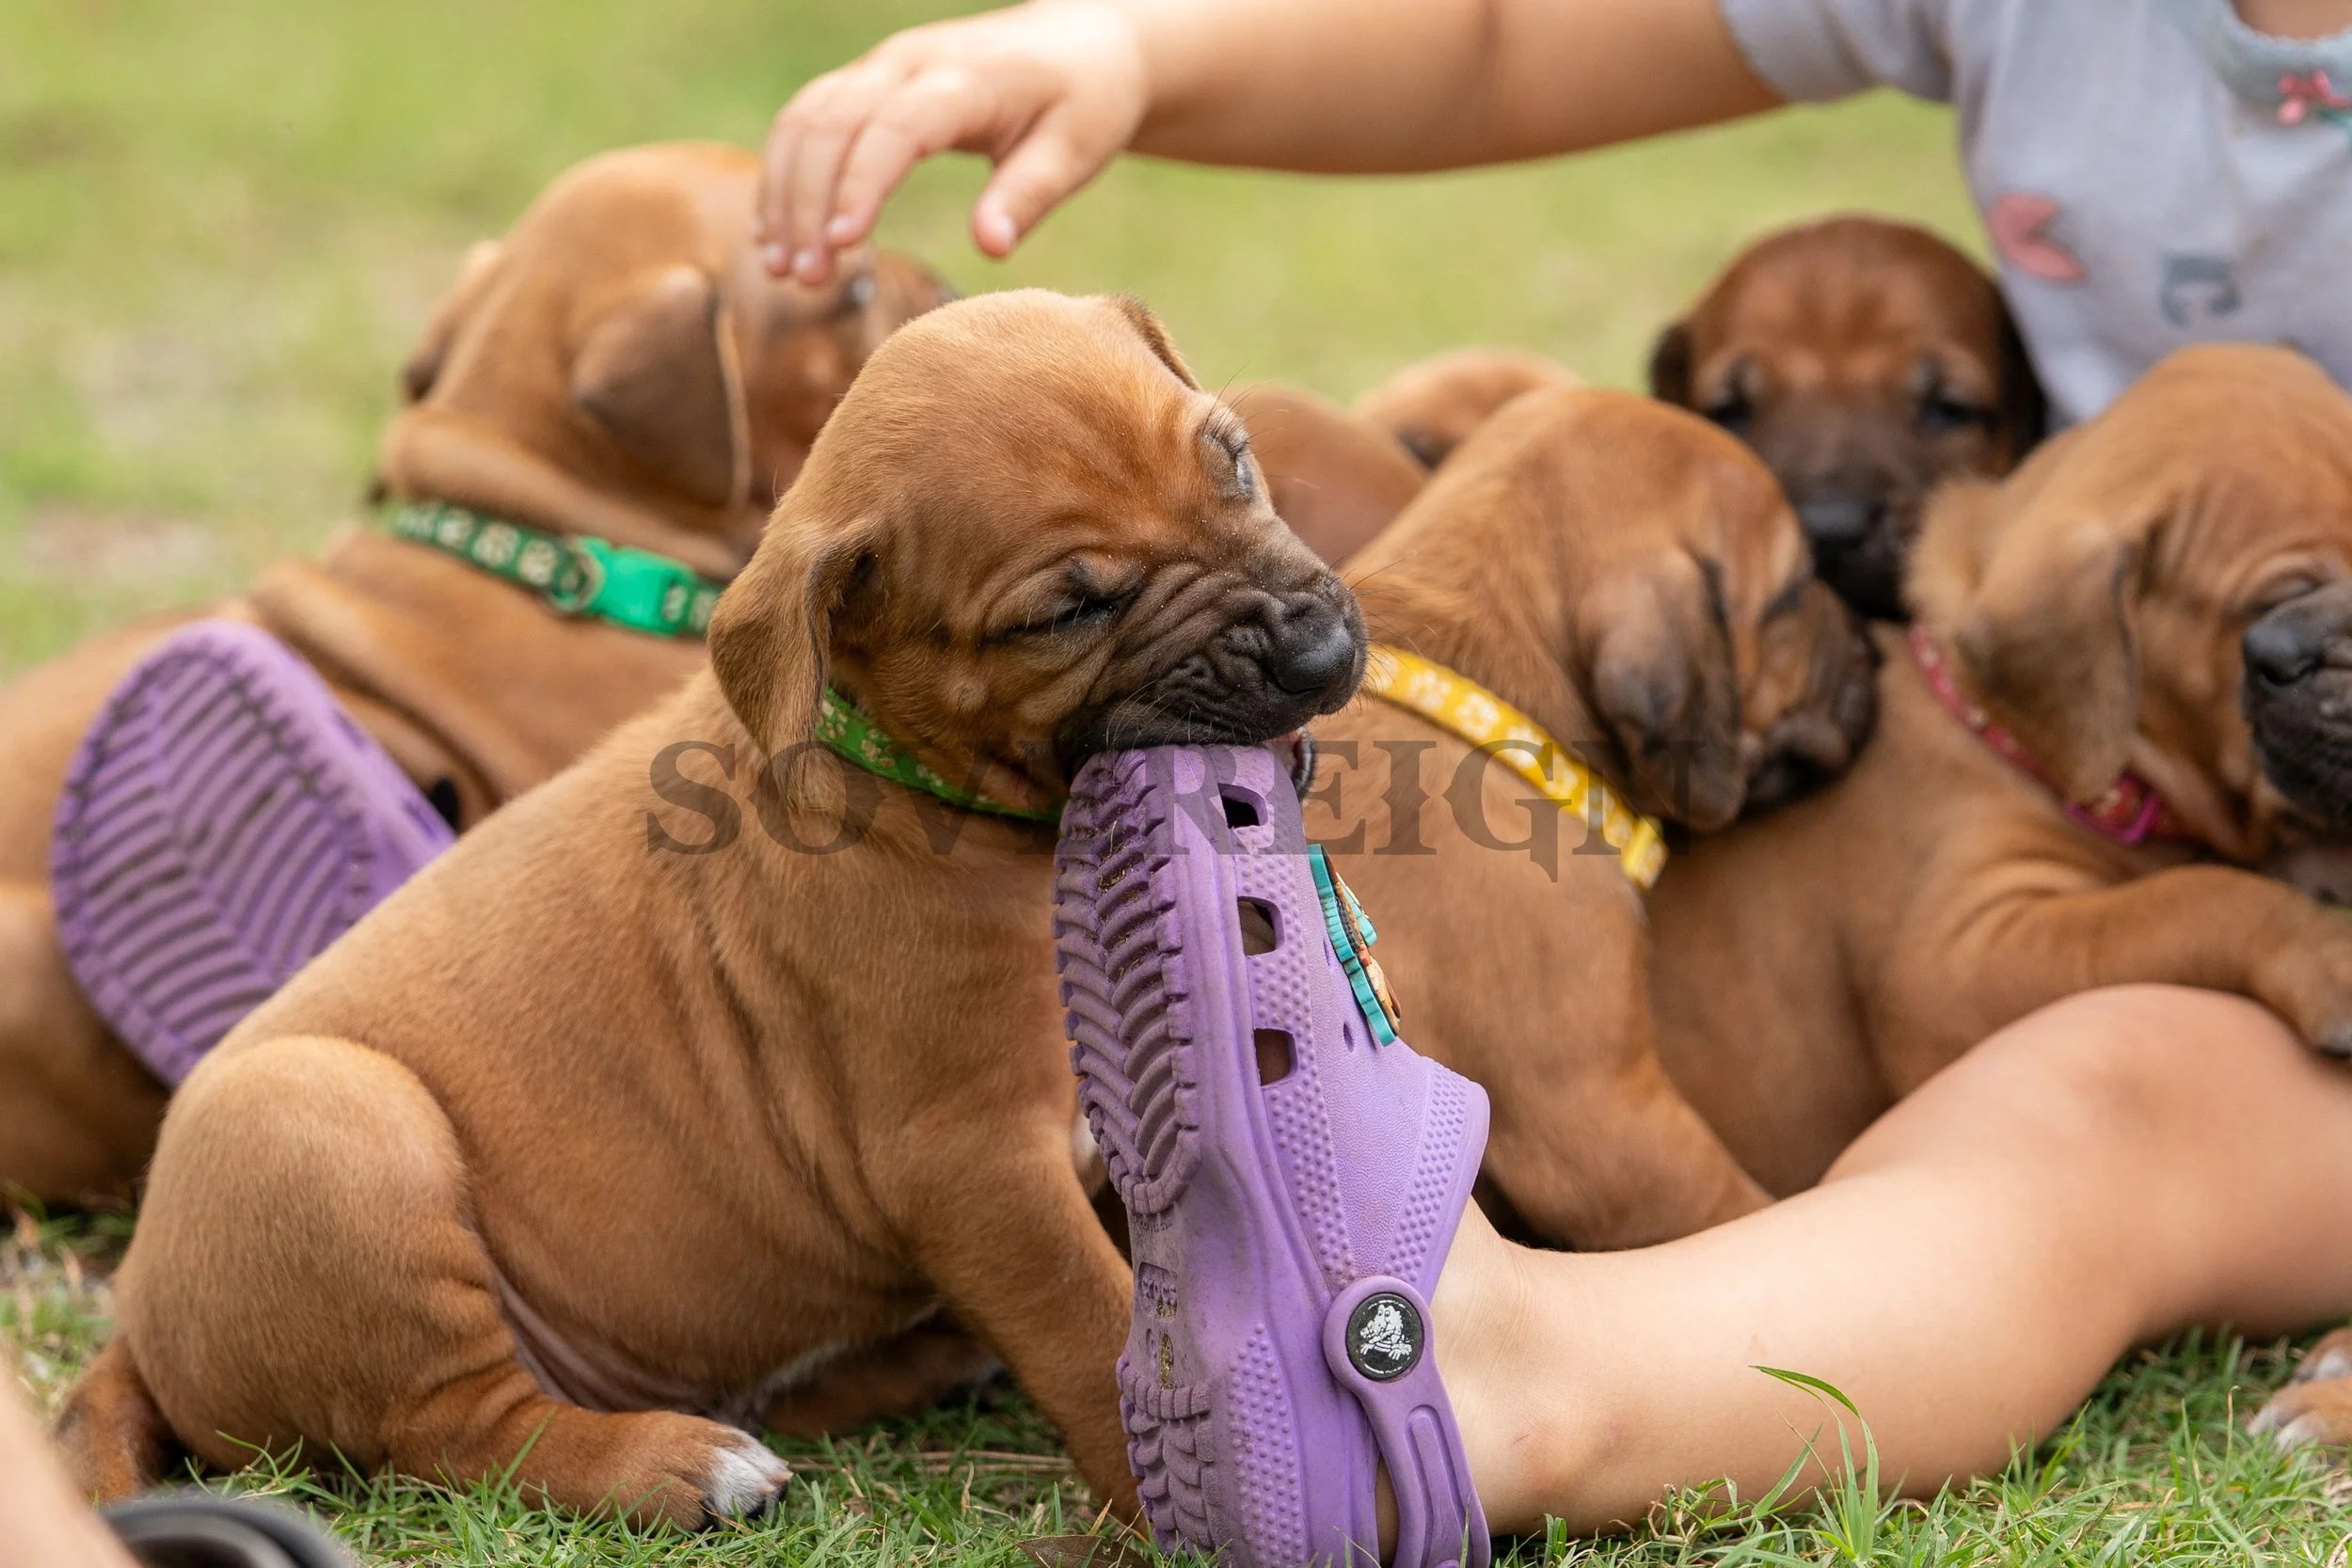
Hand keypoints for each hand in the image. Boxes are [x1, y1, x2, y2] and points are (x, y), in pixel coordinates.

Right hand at [759, 1, 1148, 284]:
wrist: (1079, 40)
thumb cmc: (1084, 100)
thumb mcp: (1074, 150)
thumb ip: (1028, 196)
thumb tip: (991, 247)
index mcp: (965, 78)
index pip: (897, 126)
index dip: (863, 181)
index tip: (843, 244)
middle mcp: (909, 62)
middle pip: (832, 122)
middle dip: (806, 201)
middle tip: (801, 279)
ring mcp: (882, 67)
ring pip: (806, 118)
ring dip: (783, 192)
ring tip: (780, 269)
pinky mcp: (868, 82)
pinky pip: (808, 119)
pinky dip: (784, 174)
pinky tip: (775, 235)